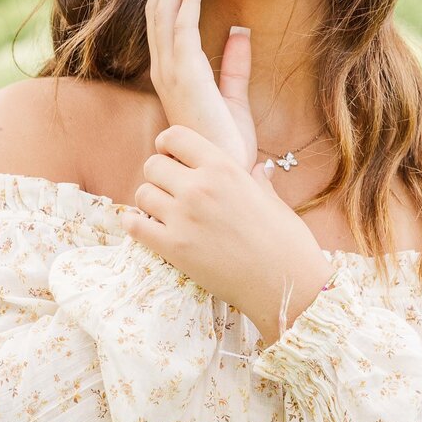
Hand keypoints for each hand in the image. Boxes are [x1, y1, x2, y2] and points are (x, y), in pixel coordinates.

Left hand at [120, 124, 333, 342]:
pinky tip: (144, 227)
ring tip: (162, 212)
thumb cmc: (287, 242)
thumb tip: (260, 169)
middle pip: (152, 165)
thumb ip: (258, 181)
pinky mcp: (173, 248)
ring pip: (141, 194)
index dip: (167, 145)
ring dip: (148, 202)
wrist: (286, 285)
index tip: (170, 157)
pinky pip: (134, 226)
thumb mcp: (274, 201)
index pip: (175, 136)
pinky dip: (134, 225)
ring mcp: (183, 217)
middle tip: (168, 190)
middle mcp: (199, 187)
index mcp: (224, 167)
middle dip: (157, 176)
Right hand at [146, 0, 256, 170]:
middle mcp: (165, 69)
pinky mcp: (184, 76)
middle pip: (159, 9)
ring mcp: (170, 72)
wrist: (223, 174)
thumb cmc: (225, 145)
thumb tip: (240, 31)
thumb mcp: (234, 97)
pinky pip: (182, 28)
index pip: (166, 20)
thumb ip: (234, 64)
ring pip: (165, 12)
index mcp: (174, 72)